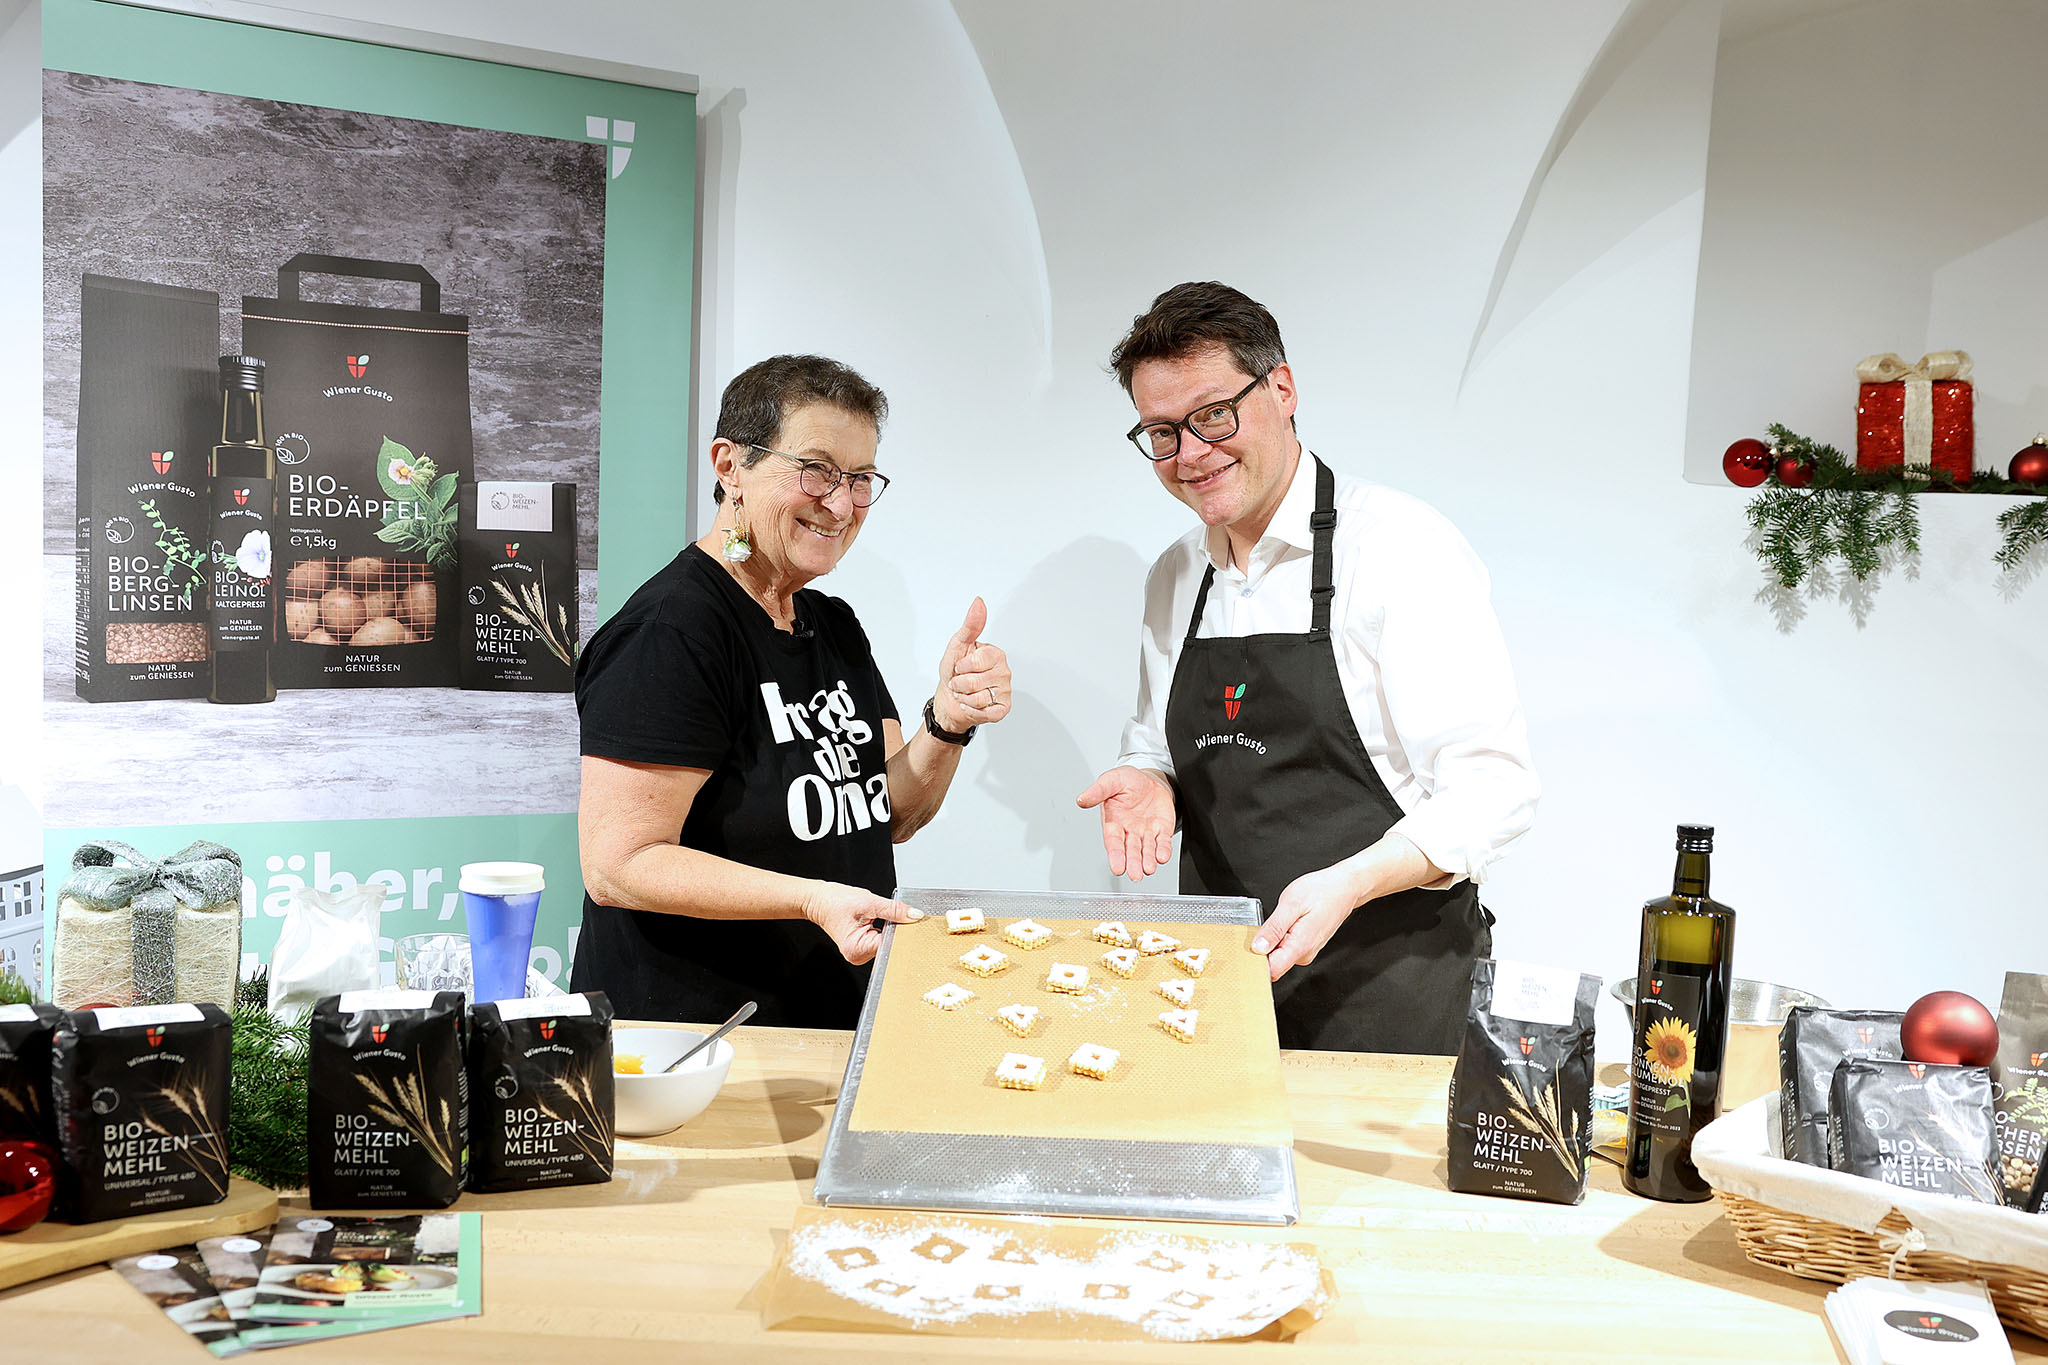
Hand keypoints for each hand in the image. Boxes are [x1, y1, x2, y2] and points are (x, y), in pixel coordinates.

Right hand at [801, 881, 923, 964]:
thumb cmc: (836, 901)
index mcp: (858, 949)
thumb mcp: (870, 902)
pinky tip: (878, 922)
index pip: (891, 945)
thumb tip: (915, 915)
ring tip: (879, 918)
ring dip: (890, 931)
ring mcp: (860, 954)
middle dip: (897, 932)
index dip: (902, 932)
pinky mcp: (862, 948)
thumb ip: (895, 910)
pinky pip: (881, 942)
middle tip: (897, 916)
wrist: (819, 900)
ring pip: (887, 944)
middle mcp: (858, 956)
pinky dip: (885, 932)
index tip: (912, 922)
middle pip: (890, 947)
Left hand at [934, 597, 1011, 731]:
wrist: (950, 698)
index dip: (961, 666)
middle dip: (960, 684)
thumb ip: (970, 626)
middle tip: (961, 682)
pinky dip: (971, 711)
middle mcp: (1004, 671)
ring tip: (965, 693)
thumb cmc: (954, 672)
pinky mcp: (1003, 709)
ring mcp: (1005, 691)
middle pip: (975, 682)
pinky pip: (984, 713)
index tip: (960, 666)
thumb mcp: (958, 646)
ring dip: (964, 698)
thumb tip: (979, 603)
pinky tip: (972, 705)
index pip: (976, 662)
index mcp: (995, 654)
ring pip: (978, 699)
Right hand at [1075, 765, 1175, 881]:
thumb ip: (1097, 791)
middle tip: (1135, 875)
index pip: (1114, 843)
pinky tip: (1162, 857)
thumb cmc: (1128, 781)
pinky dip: (1163, 850)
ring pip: (1147, 851)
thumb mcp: (1111, 780)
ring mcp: (1146, 832)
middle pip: (1131, 851)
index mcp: (1114, 823)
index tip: (1117, 868)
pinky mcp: (1162, 830)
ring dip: (1148, 861)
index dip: (1116, 856)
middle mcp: (1129, 831)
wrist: (1150, 778)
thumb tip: (1081, 799)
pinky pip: (1163, 842)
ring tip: (1148, 869)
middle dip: (1133, 863)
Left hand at [1254, 865, 1362, 980]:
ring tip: (1281, 920)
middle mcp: (1305, 954)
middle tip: (1268, 925)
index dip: (1257, 962)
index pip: (1272, 971)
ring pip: (1279, 955)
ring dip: (1273, 940)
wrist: (1344, 888)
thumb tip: (1258, 948)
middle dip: (1264, 948)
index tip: (1249, 950)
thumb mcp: (1291, 904)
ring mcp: (1307, 951)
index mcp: (1300, 946)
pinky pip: (1287, 948)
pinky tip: (1287, 922)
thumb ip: (1273, 928)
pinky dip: (1282, 937)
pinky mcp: (1307, 946)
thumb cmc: (1322, 891)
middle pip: (1274, 963)